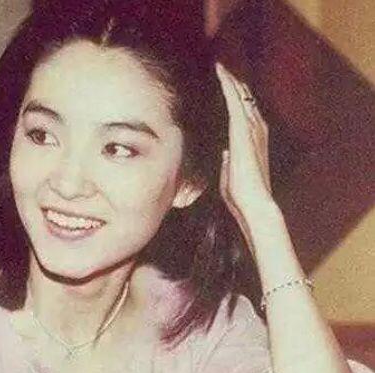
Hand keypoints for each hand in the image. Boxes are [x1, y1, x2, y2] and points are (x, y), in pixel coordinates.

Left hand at [216, 62, 277, 255]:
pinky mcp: (243, 130)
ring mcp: (251, 129)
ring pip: (240, 96)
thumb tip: (224, 153)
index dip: (236, 99)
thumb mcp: (231, 173)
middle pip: (245, 100)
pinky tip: (221, 72)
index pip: (243, 114)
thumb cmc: (242, 194)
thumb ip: (229, 161)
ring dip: (231, 80)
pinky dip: (228, 85)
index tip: (227, 86)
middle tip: (223, 68)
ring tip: (221, 66)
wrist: (254, 202)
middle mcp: (255, 131)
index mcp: (251, 142)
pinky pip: (235, 100)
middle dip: (234, 84)